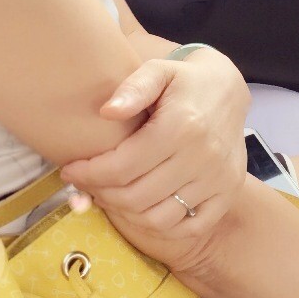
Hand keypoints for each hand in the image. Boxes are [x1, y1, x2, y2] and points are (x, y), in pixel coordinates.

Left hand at [59, 47, 251, 274]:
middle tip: (86, 184)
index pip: (123, 167)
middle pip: (137, 197)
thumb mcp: (158, 70)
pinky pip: (189, 227)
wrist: (228, 90)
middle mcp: (203, 157)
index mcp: (182, 126)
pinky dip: (160, 226)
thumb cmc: (184, 81)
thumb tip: (106, 111)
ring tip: (110, 195)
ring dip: (126, 213)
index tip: (70, 170)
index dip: (89, 174)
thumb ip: (133, 88)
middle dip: (102, 194)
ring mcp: (218, 179)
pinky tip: (142, 208)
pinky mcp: (228, 193)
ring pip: (159, 218)